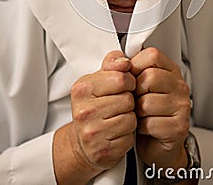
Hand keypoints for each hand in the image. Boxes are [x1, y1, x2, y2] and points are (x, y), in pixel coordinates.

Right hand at [69, 50, 136, 173]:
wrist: (81, 143)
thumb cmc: (92, 108)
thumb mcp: (97, 81)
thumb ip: (112, 65)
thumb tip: (124, 61)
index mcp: (82, 89)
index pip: (121, 78)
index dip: (128, 81)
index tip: (122, 85)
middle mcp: (84, 111)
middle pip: (128, 99)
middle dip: (128, 101)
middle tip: (119, 104)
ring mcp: (92, 132)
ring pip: (131, 118)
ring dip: (129, 118)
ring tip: (118, 117)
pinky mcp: (102, 151)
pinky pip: (129, 137)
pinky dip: (127, 135)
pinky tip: (117, 132)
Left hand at [131, 47, 191, 169]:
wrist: (154, 144)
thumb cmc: (143, 112)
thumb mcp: (131, 85)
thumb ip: (121, 68)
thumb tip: (115, 60)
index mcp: (169, 70)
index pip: (152, 55)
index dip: (135, 66)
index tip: (131, 77)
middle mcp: (179, 85)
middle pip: (150, 77)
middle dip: (135, 91)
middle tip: (136, 100)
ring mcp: (182, 106)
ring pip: (147, 102)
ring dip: (137, 112)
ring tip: (141, 114)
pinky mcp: (178, 127)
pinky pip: (150, 123)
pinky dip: (141, 127)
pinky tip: (145, 127)